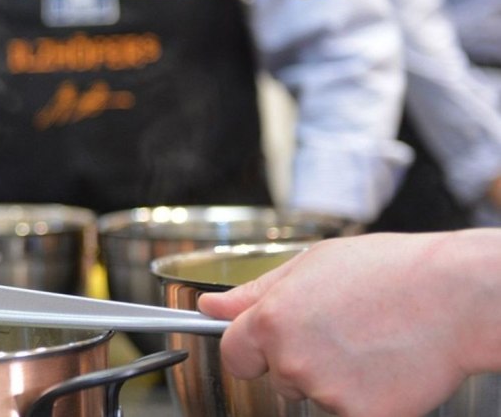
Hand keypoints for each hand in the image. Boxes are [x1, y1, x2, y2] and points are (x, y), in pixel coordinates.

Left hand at [198, 233, 487, 415]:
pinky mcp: (362, 416)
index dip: (253, 349)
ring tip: (372, 341)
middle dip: (301, 360)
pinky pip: (350, 412)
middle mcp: (292, 359)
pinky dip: (367, 398)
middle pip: (278, 376)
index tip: (271, 344)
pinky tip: (387, 366)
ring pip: (316, 394)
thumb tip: (209, 306)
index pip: (235, 354)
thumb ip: (254, 293)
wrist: (458, 296)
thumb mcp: (311, 266)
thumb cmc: (391, 272)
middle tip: (344, 330)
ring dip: (336, 378)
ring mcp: (327, 392)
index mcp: (272, 320)